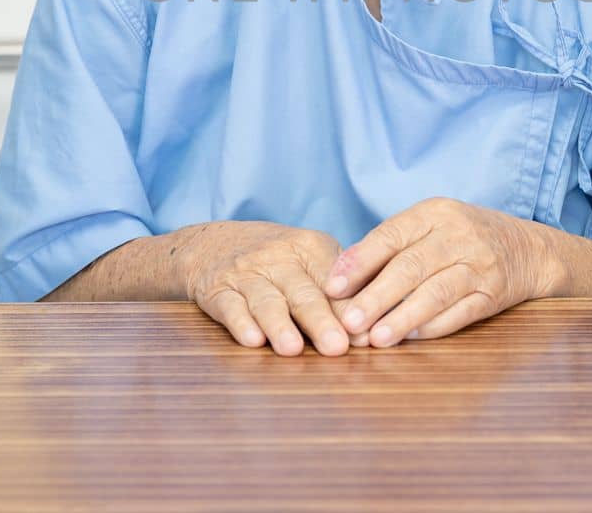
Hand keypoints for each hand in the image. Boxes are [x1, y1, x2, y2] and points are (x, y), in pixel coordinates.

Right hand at [181, 221, 351, 356]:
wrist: (210, 243)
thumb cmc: (276, 259)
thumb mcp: (309, 257)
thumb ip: (342, 287)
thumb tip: (381, 324)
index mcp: (310, 246)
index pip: (334, 278)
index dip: (349, 308)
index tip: (365, 336)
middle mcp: (278, 256)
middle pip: (303, 292)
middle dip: (320, 320)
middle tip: (337, 347)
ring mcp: (246, 272)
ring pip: (266, 301)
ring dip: (280, 325)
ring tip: (293, 349)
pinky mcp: (217, 290)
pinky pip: (229, 307)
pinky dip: (241, 324)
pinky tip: (252, 340)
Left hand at [324, 198, 564, 346]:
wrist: (530, 248)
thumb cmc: (463, 238)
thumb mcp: (430, 226)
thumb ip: (388, 247)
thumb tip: (339, 275)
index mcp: (434, 212)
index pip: (390, 235)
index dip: (359, 262)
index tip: (332, 287)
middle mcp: (459, 234)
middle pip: (411, 266)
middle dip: (376, 296)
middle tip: (348, 322)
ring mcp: (480, 264)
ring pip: (436, 292)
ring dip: (403, 317)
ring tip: (376, 338)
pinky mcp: (495, 293)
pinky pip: (461, 313)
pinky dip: (434, 328)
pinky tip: (411, 340)